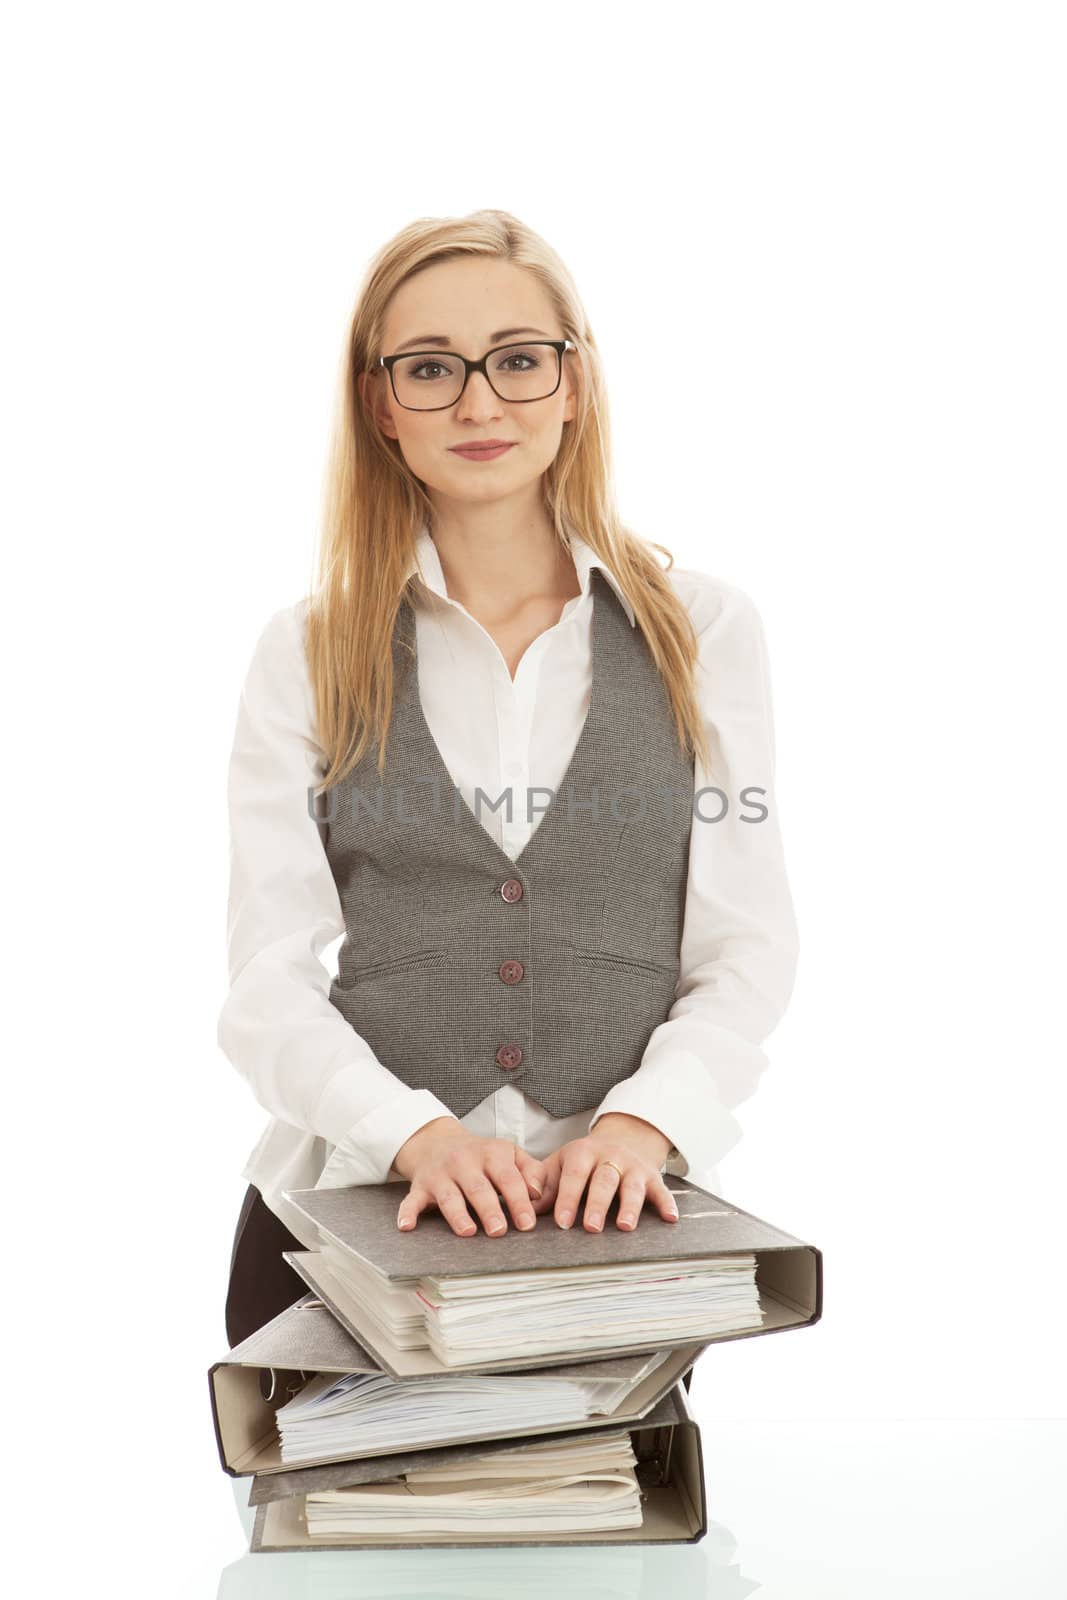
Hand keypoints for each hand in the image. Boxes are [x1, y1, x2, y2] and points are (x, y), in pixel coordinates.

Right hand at [392, 1117, 549, 1236]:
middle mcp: (464, 1162)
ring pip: (449, 1196)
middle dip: (489, 1209)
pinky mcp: (420, 1186)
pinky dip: (407, 1213)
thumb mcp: (509, 1154)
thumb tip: (539, 1194)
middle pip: (478, 1188)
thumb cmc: (482, 1155)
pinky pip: (412, 1199)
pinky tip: (407, 1226)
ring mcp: (440, 1175)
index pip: (508, 1177)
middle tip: (499, 1231)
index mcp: (491, 1154)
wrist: (438, 1140)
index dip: (518, 1200)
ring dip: (457, 1214)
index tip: (527, 1223)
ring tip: (468, 1231)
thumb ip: (530, 1171)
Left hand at [530, 1113, 678, 1231]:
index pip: (574, 1174)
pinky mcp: (652, 1176)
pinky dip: (667, 1203)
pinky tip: (670, 1219)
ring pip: (631, 1185)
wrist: (619, 1140)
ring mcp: (633, 1165)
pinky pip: (662, 1190)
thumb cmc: (582, 1162)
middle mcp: (609, 1156)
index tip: (561, 1222)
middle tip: (590, 1227)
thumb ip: (541, 1183)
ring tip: (624, 1227)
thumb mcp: (559, 1164)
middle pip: (603, 1179)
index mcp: (582, 1152)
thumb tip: (525, 1204)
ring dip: (629, 1206)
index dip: (567, 1197)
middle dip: (597, 1204)